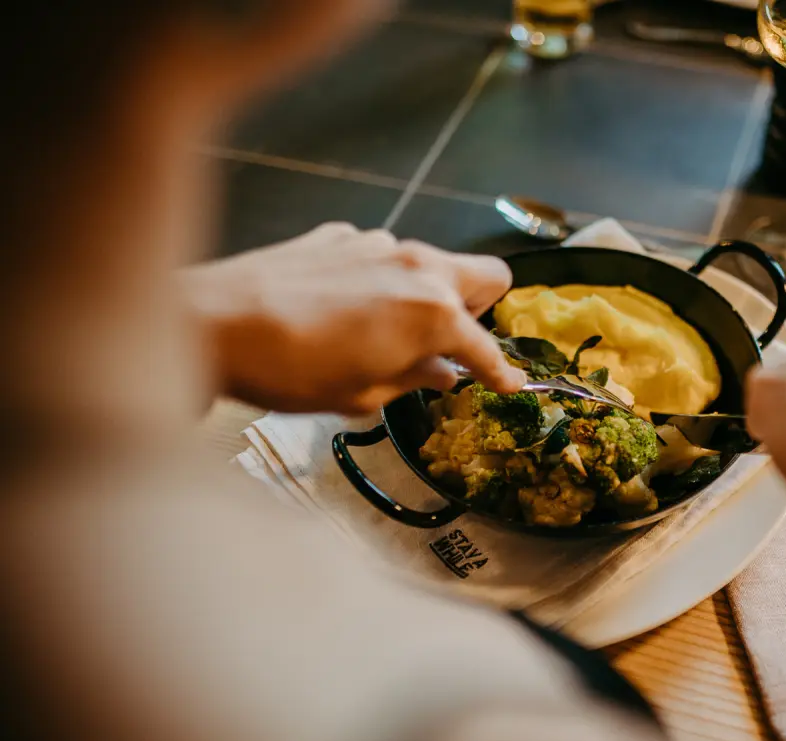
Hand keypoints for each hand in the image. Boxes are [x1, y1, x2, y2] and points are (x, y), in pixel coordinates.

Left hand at [186, 223, 525, 413]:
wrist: (212, 322)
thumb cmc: (290, 370)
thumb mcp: (363, 394)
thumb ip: (414, 378)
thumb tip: (439, 374)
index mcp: (433, 312)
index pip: (485, 346)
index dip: (500, 372)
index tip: (508, 386)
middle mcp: (416, 266)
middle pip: (486, 275)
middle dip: (483, 308)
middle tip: (456, 343)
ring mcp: (378, 243)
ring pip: (429, 263)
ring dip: (425, 294)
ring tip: (387, 332)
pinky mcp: (340, 236)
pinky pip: (380, 257)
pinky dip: (377, 282)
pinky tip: (342, 310)